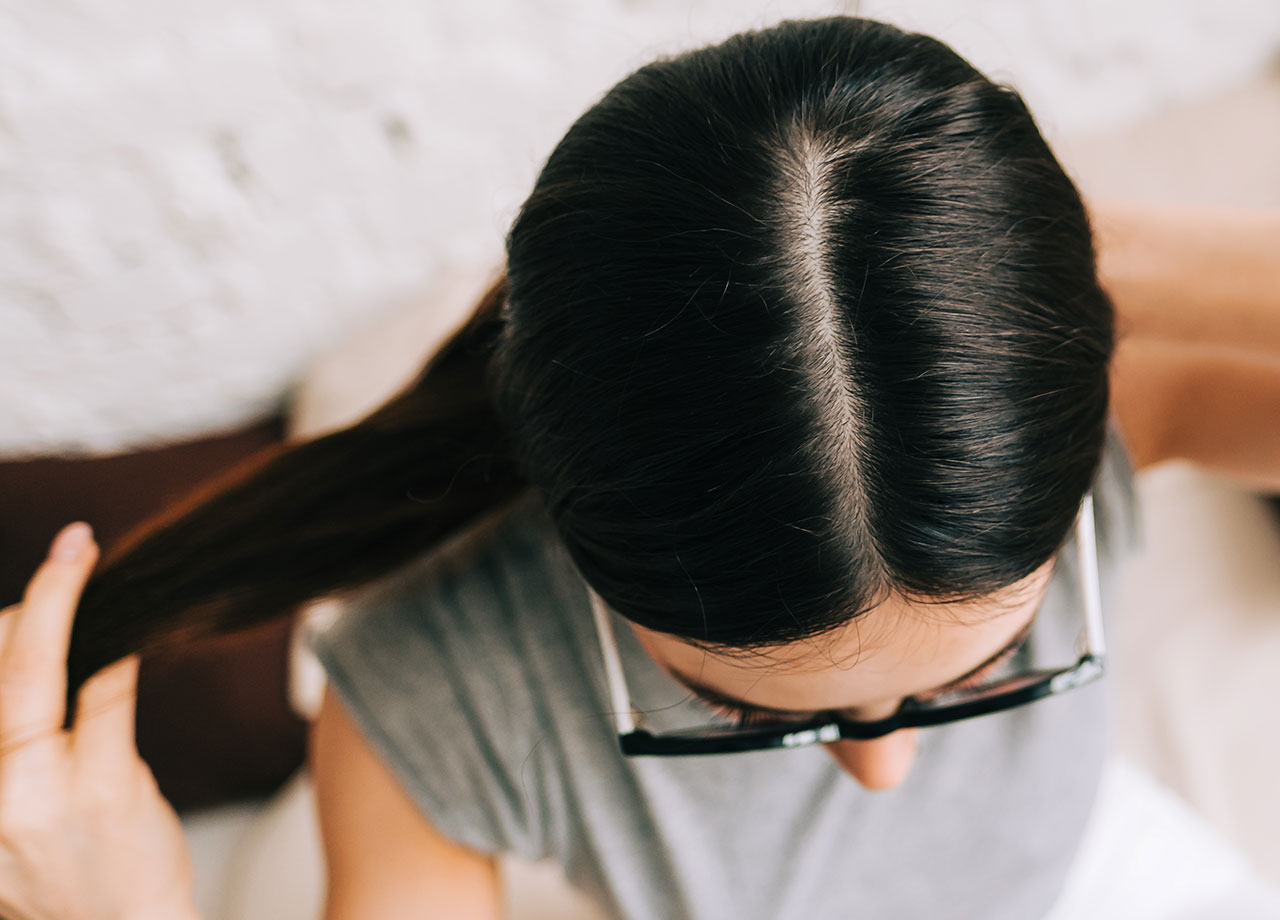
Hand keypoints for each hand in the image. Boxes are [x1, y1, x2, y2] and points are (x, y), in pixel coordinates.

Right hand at [0, 523, 199, 919]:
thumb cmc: (78, 873)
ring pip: (32, 674)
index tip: (22, 590)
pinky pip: (102, 695)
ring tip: (84, 571)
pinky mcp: (100, 787)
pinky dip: (113, 649)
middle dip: (32, 605)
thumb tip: (28, 646)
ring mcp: (35, 794)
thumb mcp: (17, 818)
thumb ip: (13, 749)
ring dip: (61, 609)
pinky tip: (129, 621)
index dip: (1, 628)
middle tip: (71, 552)